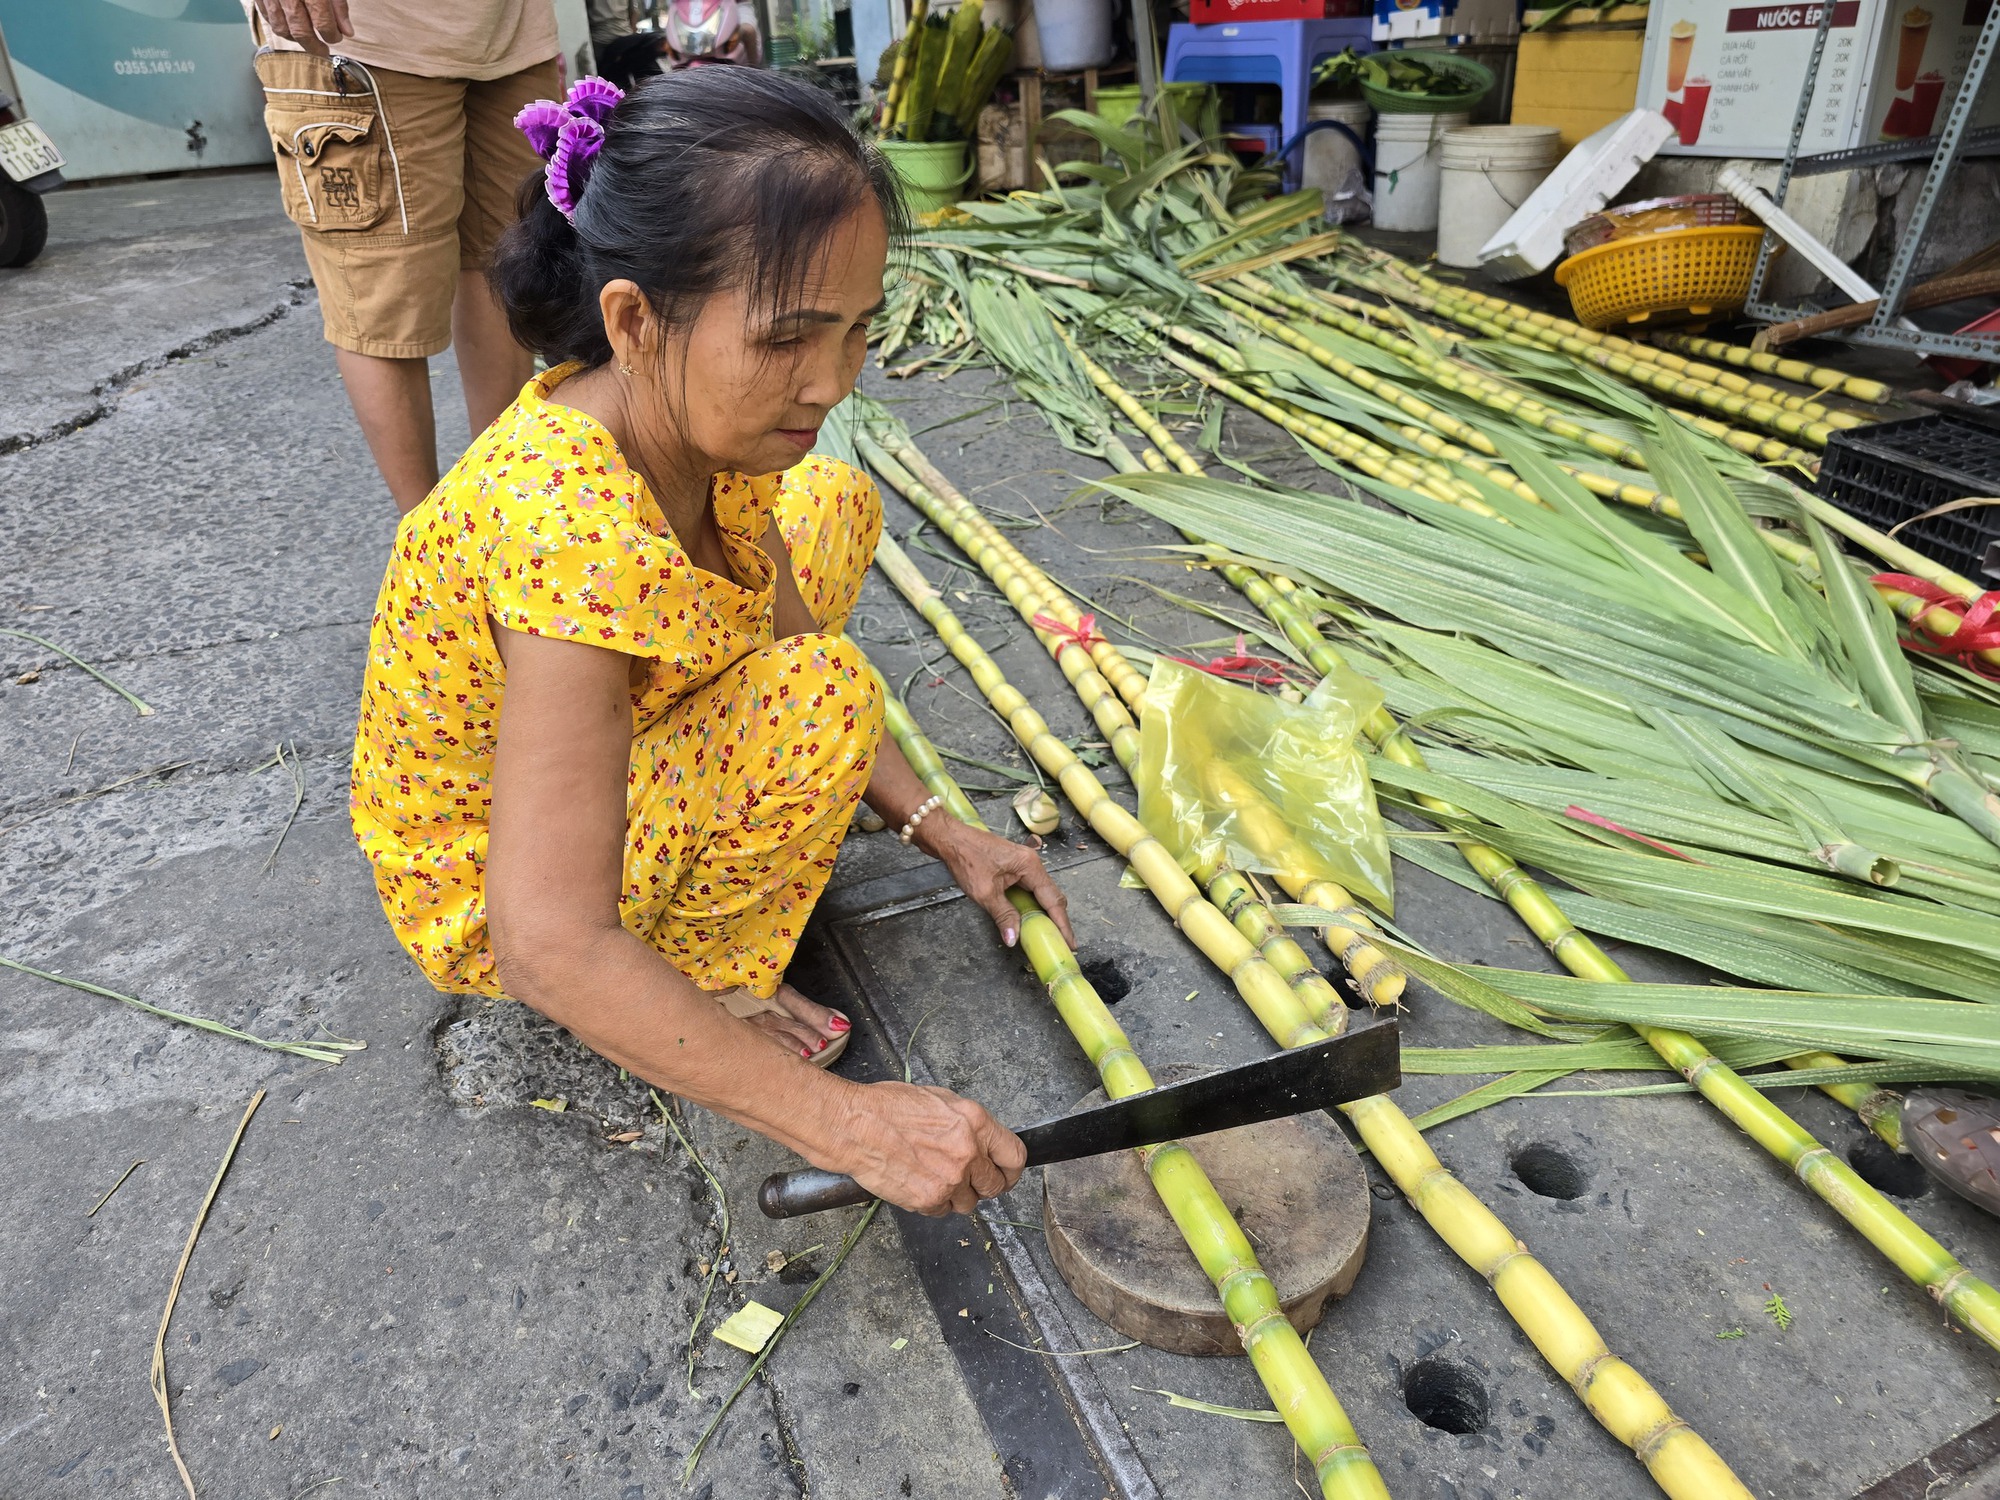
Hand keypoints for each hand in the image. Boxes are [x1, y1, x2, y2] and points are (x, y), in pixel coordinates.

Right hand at [253, 0, 351, 50]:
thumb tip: (346, 31)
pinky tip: (289, 27)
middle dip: (314, 45)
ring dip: (295, 39)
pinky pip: (267, 17)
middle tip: (323, 50)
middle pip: (301, 32)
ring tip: (306, 39)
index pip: (323, 24)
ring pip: (281, 28)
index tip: (337, 37)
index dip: (332, 36)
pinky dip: (279, 26)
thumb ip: (339, 5)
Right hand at [831, 1080, 1025, 1214]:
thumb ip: (968, 1124)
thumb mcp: (940, 1100)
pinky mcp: (929, 1199)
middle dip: (984, 1185)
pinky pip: (942, 1211)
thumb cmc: (887, 1108)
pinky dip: (934, 1203)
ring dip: (957, 1195)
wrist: (853, 1126)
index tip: (1006, 1173)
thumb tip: (983, 1140)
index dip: (1011, 1169)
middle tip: (968, 1180)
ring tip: (934, 1177)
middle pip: (996, 1186)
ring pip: (969, 1203)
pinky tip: (918, 1183)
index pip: (1014, 1156)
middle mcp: (968, 1152)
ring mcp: (950, 1179)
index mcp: (975, 1122)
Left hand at [922, 815, 1076, 949]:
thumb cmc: (966, 858)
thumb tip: (1014, 938)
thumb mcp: (985, 892)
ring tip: (1048, 935)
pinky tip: (1029, 918)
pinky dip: (1031, 905)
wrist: (950, 839)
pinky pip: (1029, 889)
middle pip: (1051, 896)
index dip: (1062, 924)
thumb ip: (1003, 916)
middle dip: (1057, 920)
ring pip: (1040, 893)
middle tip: (1061, 943)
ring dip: (1044, 913)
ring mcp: (1022, 864)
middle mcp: (1031, 863)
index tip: (1070, 943)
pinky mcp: (1013, 867)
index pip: (1053, 900)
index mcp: (1030, 866)